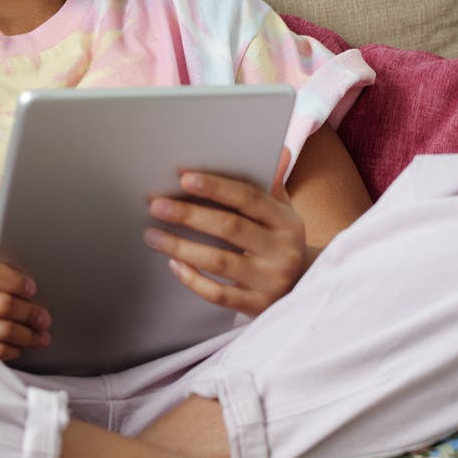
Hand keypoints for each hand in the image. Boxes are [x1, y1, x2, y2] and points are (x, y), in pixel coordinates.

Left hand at [143, 146, 312, 317]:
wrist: (304, 290)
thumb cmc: (281, 243)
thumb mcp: (284, 214)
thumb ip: (274, 184)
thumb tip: (280, 151)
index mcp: (287, 222)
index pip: (249, 198)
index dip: (216, 187)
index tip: (184, 178)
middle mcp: (282, 251)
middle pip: (230, 227)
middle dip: (189, 215)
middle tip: (156, 205)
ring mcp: (270, 281)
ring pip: (220, 261)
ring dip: (181, 246)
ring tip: (152, 235)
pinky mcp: (258, 306)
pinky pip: (219, 295)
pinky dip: (193, 279)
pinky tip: (173, 265)